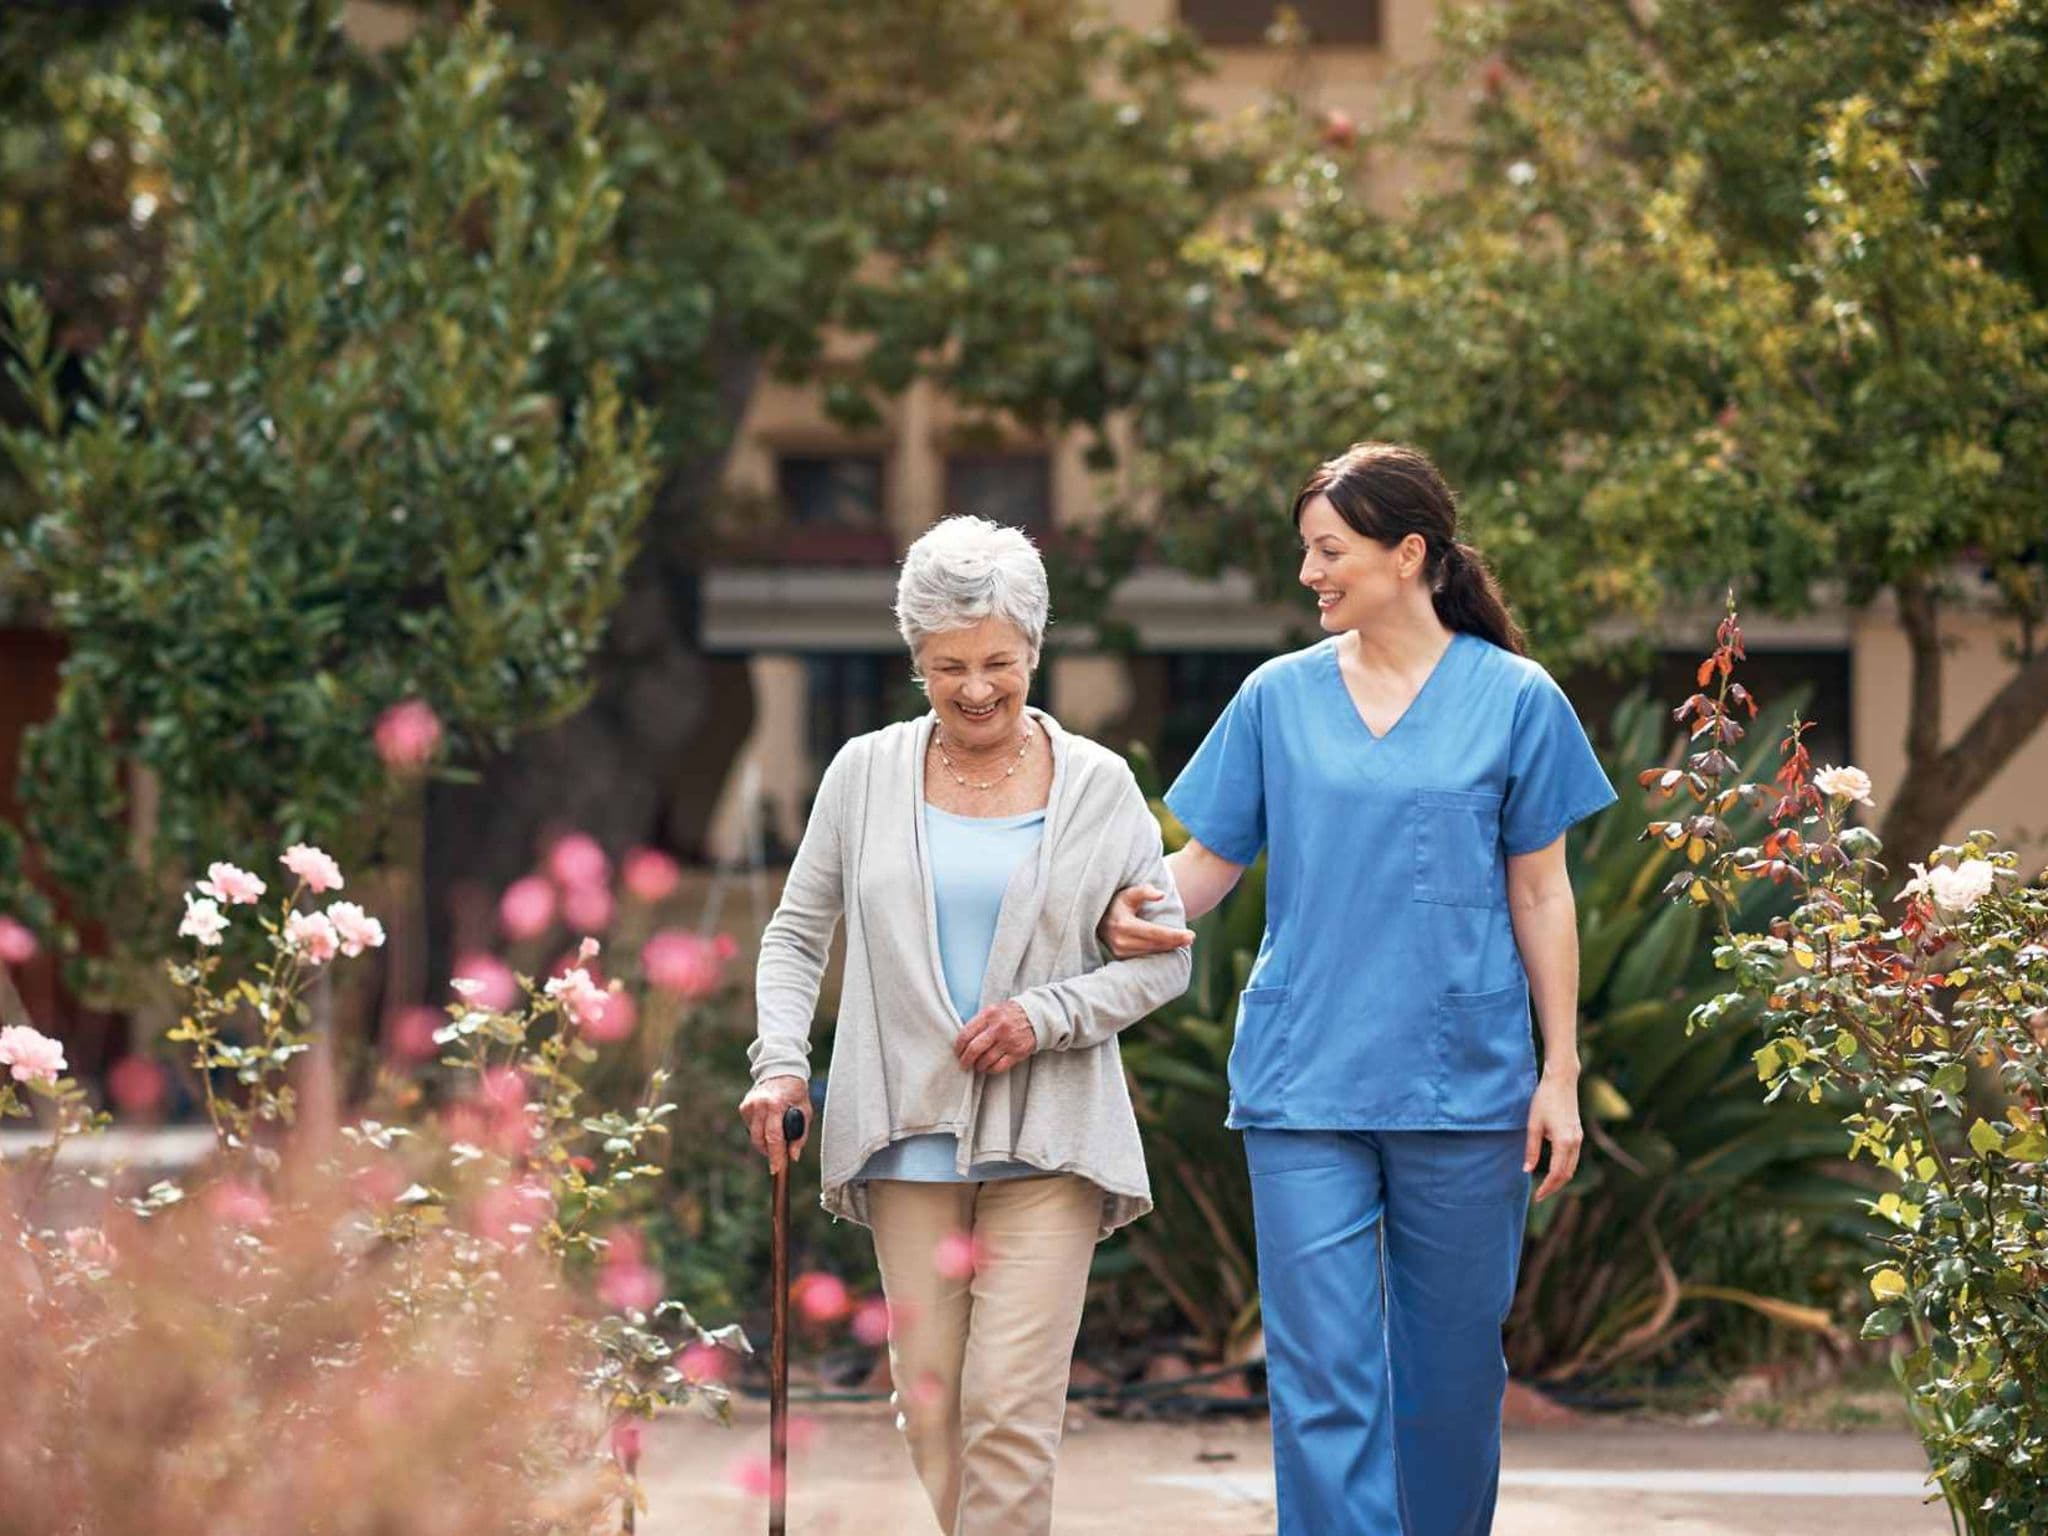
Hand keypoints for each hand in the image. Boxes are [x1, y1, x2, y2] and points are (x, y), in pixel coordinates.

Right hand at [739, 1074, 809, 1172]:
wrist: (780, 1071)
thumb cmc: (796, 1093)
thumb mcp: (806, 1111)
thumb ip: (800, 1135)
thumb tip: (793, 1157)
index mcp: (775, 1104)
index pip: (773, 1137)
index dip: (775, 1156)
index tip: (776, 1169)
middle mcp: (759, 1104)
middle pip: (760, 1140)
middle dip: (769, 1152)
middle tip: (779, 1157)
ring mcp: (749, 1105)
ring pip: (753, 1136)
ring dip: (764, 1143)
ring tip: (777, 1137)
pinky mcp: (743, 1107)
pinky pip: (750, 1128)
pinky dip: (759, 1132)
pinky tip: (769, 1123)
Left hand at [953, 1000, 1037, 1074]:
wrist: (1036, 1016)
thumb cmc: (1010, 1014)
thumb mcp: (993, 1010)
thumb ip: (979, 1021)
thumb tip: (962, 1040)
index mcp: (989, 1015)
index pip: (966, 1034)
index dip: (958, 1046)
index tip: (957, 1052)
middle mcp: (998, 1028)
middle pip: (974, 1049)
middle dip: (965, 1059)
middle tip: (963, 1064)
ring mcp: (1009, 1041)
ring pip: (986, 1060)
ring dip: (978, 1066)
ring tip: (977, 1065)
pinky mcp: (1018, 1052)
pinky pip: (999, 1066)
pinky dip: (991, 1070)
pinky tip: (988, 1068)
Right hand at [1098, 884, 1193, 960]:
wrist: (1098, 918)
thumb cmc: (1117, 902)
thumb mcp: (1128, 892)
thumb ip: (1144, 891)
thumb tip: (1161, 895)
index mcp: (1122, 925)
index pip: (1154, 933)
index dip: (1174, 935)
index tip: (1191, 935)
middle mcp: (1120, 942)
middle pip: (1155, 945)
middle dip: (1175, 942)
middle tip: (1191, 938)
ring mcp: (1119, 952)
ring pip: (1151, 953)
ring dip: (1168, 948)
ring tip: (1183, 942)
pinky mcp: (1121, 959)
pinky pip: (1144, 957)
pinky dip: (1158, 953)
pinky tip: (1169, 948)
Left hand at [1524, 1071, 1583, 1201]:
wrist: (1562, 1080)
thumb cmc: (1544, 1100)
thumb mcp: (1533, 1125)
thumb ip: (1531, 1149)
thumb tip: (1527, 1170)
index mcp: (1564, 1142)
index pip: (1557, 1174)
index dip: (1547, 1188)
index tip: (1537, 1197)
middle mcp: (1575, 1143)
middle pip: (1567, 1174)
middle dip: (1554, 1187)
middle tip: (1540, 1196)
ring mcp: (1579, 1138)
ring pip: (1572, 1167)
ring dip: (1560, 1179)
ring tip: (1546, 1186)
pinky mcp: (1578, 1133)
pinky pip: (1573, 1158)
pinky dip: (1565, 1168)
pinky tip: (1553, 1170)